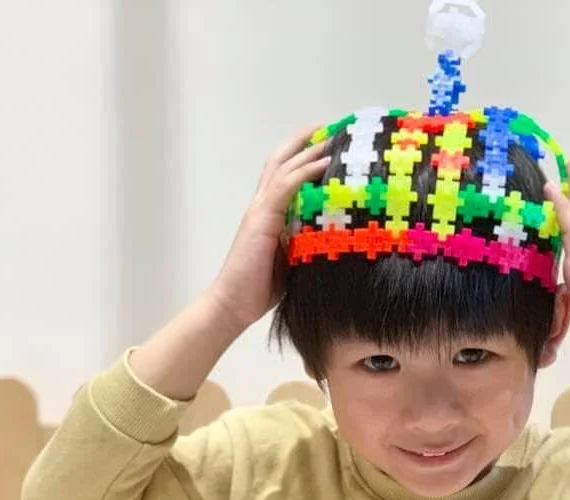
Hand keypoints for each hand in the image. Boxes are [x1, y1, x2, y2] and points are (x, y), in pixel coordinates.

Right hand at [209, 126, 330, 328]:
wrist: (234, 303)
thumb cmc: (261, 286)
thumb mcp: (292, 257)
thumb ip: (306, 240)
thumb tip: (336, 234)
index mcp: (268, 212)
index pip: (285, 174)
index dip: (303, 155)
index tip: (328, 143)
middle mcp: (262, 204)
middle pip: (281, 160)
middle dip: (305, 141)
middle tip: (332, 127)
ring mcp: (260, 210)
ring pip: (283, 167)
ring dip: (308, 150)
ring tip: (332, 136)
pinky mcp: (261, 219)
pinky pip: (284, 187)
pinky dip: (304, 172)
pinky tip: (322, 163)